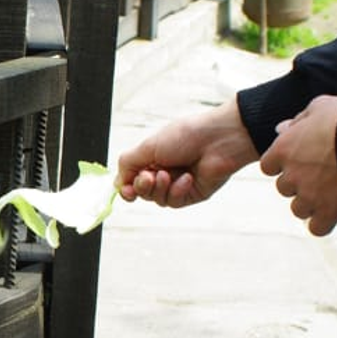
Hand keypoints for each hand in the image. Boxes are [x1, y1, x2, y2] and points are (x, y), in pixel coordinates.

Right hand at [116, 101, 258, 207]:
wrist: (218, 139)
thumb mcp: (149, 146)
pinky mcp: (191, 194)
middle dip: (142, 187)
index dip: (126, 186)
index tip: (126, 189)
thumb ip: (128, 163)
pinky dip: (177, 191)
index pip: (131, 178)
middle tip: (150, 177)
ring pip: (156, 199)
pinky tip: (187, 177)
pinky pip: (174, 202)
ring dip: (159, 189)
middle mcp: (164, 170)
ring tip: (168, 174)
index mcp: (152, 157)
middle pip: (142, 192)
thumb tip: (117, 182)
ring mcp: (177, 183)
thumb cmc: (186, 135)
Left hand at [259, 95, 336, 235]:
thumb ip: (298, 119)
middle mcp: (290, 176)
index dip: (283, 165)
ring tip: (332, 193)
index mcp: (283, 150)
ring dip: (311, 204)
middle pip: (284, 188)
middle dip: (299, 183)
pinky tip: (335, 213)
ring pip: (298, 209)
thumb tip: (280, 128)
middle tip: (322, 175)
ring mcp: (308, 196)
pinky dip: (324, 223)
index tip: (300, 161)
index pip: (268, 166)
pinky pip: (317, 228)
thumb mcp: (320, 107)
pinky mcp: (328, 212)